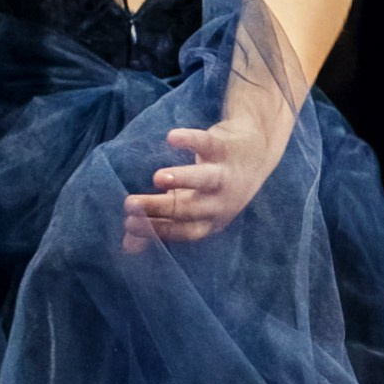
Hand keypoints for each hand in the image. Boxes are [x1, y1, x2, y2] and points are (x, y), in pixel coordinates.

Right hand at [123, 112, 276, 244]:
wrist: (255, 151)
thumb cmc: (213, 185)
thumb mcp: (190, 206)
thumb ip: (160, 224)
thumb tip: (128, 246)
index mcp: (211, 220)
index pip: (184, 230)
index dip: (157, 229)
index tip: (129, 224)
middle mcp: (221, 201)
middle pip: (189, 208)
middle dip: (159, 207)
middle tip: (130, 204)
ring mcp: (225, 173)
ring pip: (204, 178)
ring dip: (182, 178)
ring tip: (157, 178)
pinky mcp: (224, 147)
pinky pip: (207, 143)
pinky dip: (191, 139)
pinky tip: (171, 137)